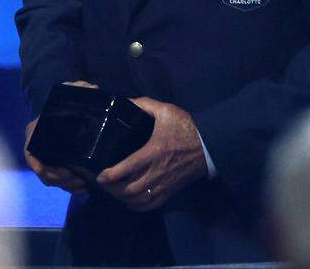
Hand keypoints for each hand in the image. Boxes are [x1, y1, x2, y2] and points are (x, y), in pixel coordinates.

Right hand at [22, 80, 98, 195]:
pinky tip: (84, 187)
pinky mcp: (58, 165)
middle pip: (43, 171)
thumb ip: (81, 88)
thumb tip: (92, 89)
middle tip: (76, 179)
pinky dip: (70, 187)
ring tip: (83, 184)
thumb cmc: (71, 100)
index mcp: (36, 131)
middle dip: (59, 179)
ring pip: (52, 180)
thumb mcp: (75, 91)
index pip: (30, 152)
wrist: (76, 109)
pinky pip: (60, 182)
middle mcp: (38, 146)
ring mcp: (47, 158)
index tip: (50, 170)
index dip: (38, 164)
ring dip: (66, 185)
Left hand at [96, 97, 207, 211]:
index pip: (127, 169)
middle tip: (102, 183)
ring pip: (138, 200)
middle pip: (129, 190)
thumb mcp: (166, 111)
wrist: (210, 146)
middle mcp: (157, 172)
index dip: (110, 176)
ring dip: (122, 199)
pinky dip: (137, 207)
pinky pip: (151, 205)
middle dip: (112, 190)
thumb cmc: (187, 128)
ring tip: (113, 191)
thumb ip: (145, 104)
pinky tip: (129, 202)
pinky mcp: (170, 191)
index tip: (100, 176)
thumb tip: (125, 101)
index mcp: (154, 152)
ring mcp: (164, 184)